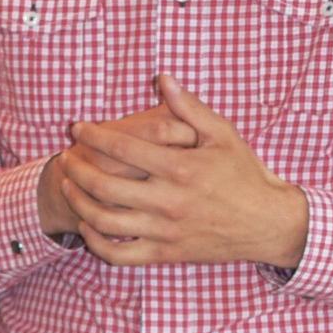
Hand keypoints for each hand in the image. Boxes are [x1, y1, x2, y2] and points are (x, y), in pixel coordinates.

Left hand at [53, 76, 308, 267]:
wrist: (266, 222)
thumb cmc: (244, 174)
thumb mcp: (223, 134)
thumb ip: (189, 107)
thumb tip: (163, 78)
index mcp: (182, 167)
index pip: (124, 147)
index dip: (94, 135)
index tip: (78, 127)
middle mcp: (169, 200)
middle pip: (105, 184)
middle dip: (76, 167)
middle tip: (66, 156)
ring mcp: (165, 230)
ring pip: (105, 220)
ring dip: (79, 202)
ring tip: (68, 187)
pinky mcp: (166, 253)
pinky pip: (120, 254)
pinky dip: (96, 243)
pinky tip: (86, 226)